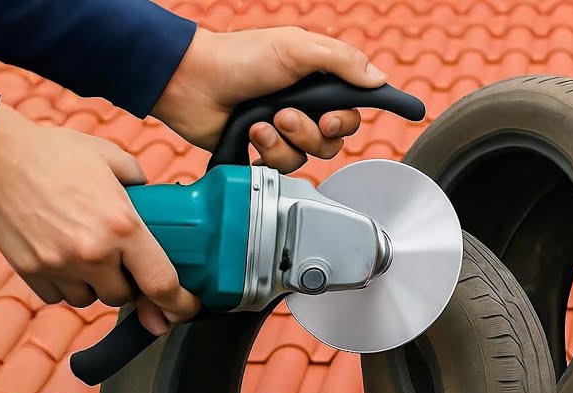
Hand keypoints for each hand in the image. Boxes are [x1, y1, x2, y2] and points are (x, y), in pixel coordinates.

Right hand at [0, 103, 198, 333]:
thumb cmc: (56, 155)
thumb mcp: (114, 160)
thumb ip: (142, 184)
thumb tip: (157, 201)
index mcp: (124, 227)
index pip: (162, 283)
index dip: (179, 304)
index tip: (185, 309)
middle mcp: (94, 253)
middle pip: (124, 296)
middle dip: (126, 283)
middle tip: (118, 258)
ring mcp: (60, 266)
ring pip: (90, 299)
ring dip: (94, 285)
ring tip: (84, 252)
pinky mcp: (31, 272)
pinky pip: (58, 296)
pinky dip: (64, 284)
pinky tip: (60, 256)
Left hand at [152, 26, 385, 171]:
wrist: (192, 82)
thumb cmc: (240, 57)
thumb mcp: (298, 47)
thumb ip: (344, 61)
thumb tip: (379, 79)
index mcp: (318, 80)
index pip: (355, 104)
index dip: (355, 115)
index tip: (350, 118)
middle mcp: (305, 105)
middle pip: (337, 137)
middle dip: (316, 130)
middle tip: (291, 115)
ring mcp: (285, 128)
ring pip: (312, 154)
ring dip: (290, 139)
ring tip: (266, 121)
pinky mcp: (265, 148)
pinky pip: (286, 165)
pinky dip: (270, 150)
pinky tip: (253, 132)